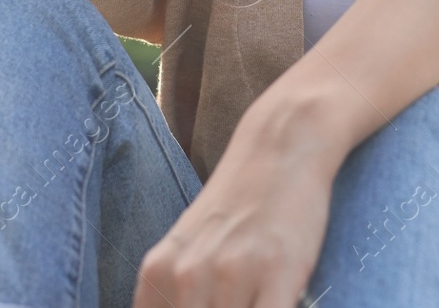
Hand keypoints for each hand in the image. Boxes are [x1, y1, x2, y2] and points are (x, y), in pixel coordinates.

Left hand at [132, 102, 340, 307]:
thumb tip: (177, 307)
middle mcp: (187, 274)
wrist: (281, 147)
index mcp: (158, 271)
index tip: (203, 302)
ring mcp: (232, 273)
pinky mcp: (278, 274)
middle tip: (232, 298)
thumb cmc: (237, 203)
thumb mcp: (187, 247)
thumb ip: (172, 293)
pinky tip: (275, 300)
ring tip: (251, 296)